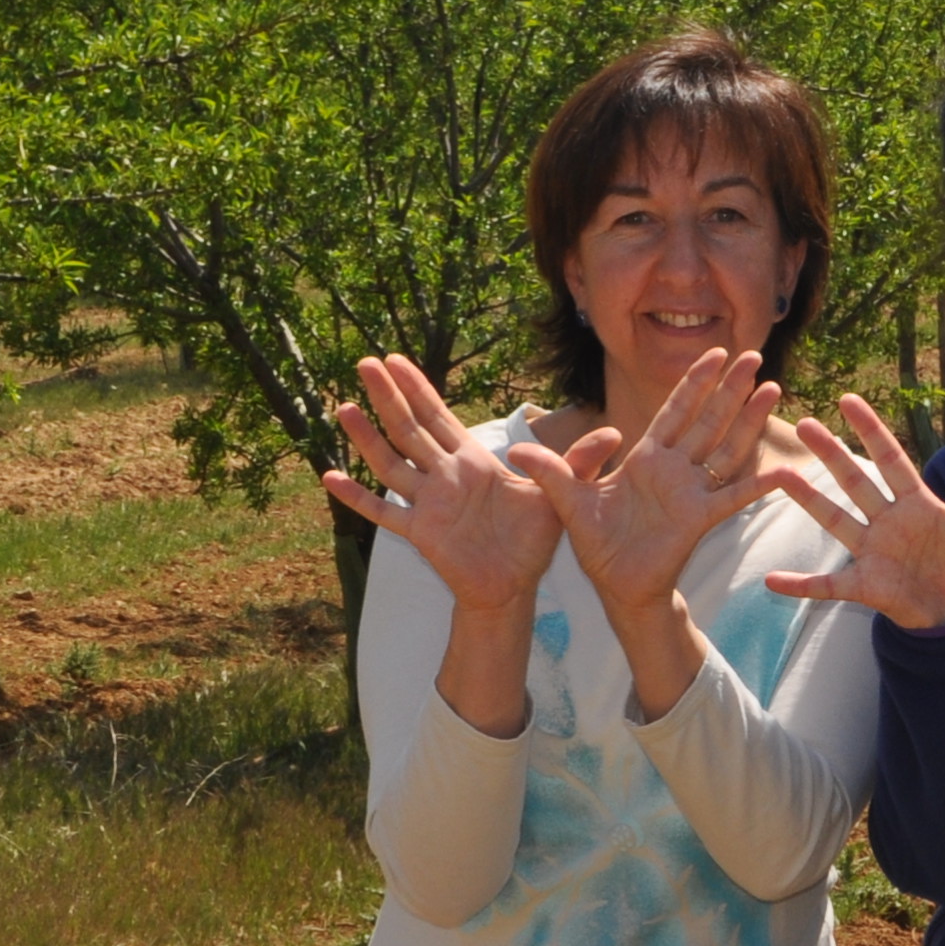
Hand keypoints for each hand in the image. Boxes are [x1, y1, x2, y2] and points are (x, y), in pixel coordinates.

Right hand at [322, 354, 557, 613]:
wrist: (515, 586)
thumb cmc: (532, 539)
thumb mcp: (560, 494)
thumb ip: (580, 462)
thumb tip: (614, 433)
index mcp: (471, 461)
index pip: (439, 416)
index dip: (418, 387)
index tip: (396, 359)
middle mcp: (444, 476)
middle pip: (409, 429)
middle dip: (388, 397)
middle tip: (364, 363)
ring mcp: (428, 503)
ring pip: (391, 464)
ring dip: (367, 438)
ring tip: (344, 408)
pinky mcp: (421, 533)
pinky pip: (384, 513)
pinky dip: (358, 498)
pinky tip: (330, 477)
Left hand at [510, 348, 788, 718]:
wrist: (616, 586)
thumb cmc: (597, 544)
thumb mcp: (568, 501)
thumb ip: (551, 471)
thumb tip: (514, 450)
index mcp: (646, 458)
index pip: (675, 411)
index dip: (694, 382)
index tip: (714, 353)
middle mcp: (674, 469)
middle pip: (708, 419)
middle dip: (730, 388)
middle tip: (754, 355)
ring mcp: (691, 492)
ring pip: (726, 447)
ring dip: (748, 419)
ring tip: (772, 389)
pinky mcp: (700, 519)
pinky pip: (733, 497)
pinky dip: (759, 485)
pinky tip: (784, 471)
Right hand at [768, 391, 944, 631]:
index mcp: (916, 503)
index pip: (891, 459)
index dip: (871, 430)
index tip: (848, 400)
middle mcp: (887, 521)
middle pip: (855, 481)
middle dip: (831, 453)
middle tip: (803, 422)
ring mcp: (872, 552)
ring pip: (836, 520)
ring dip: (808, 501)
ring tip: (780, 475)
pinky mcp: (865, 585)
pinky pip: (826, 585)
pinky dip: (800, 584)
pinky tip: (771, 581)